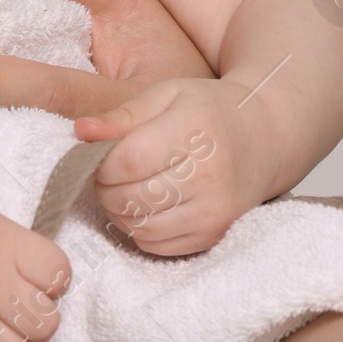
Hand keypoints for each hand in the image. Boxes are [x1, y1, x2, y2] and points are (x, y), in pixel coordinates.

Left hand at [75, 75, 276, 256]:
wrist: (262, 139)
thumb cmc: (208, 112)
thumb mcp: (166, 95)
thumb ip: (122, 115)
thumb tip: (80, 131)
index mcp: (197, 132)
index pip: (127, 161)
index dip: (101, 161)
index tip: (100, 152)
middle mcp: (210, 177)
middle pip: (129, 197)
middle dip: (106, 186)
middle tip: (110, 171)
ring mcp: (214, 212)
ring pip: (138, 227)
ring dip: (119, 210)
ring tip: (126, 186)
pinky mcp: (212, 236)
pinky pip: (155, 246)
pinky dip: (139, 228)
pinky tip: (146, 205)